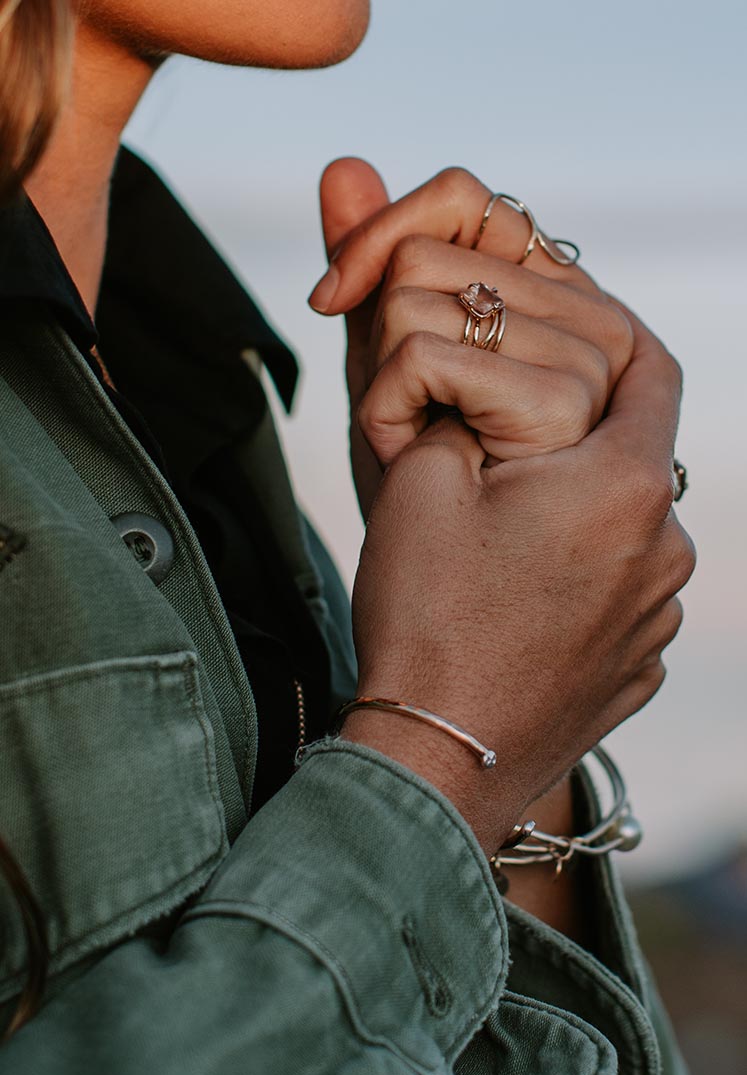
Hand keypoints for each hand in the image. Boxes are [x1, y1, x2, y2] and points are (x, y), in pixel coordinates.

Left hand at [311, 160, 630, 514]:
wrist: (437, 613)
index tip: (334, 296)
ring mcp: (592, 362)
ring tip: (419, 446)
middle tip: (407, 413)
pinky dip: (386, 411)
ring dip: (384, 382)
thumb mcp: (388, 371)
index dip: (390, 230)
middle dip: (383, 333)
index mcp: (558, 306)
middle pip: (434, 247)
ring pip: (421, 293)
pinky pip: (423, 351)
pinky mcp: (568, 408)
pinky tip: (415, 461)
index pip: (471, 201)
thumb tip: (343, 165)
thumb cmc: (420, 501)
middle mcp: (593, 324)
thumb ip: (375, 271)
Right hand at [343, 308, 694, 853]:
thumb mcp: (420, 481)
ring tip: (504, 535)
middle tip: (512, 445)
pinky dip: (579, 578)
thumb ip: (463, 414)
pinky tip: (518, 597)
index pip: (651, 370)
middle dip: (578, 436)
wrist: (436, 762)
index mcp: (622, 485)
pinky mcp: (638, 668)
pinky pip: (618, 595)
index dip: (617, 335)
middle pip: (635, 455)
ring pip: (628, 530)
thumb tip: (481, 401)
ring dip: (579, 513)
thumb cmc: (427, 620)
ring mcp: (657, 618)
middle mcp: (666, 551)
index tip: (583, 331)